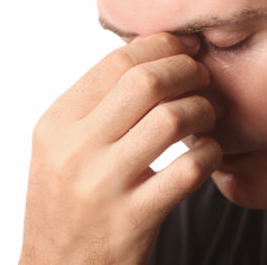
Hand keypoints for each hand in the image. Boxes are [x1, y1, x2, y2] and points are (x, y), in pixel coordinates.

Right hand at [20, 33, 221, 264]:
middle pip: (145, 82)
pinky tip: (208, 153)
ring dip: (203, 110)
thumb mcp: (60, 150)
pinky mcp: (134, 220)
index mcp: (56, 125)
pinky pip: (188, 170)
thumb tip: (145, 57)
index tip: (182, 48)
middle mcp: (75, 150)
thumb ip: (93, 108)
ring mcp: (104, 186)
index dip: (159, 46)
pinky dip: (209, 153)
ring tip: (208, 116)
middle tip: (203, 78)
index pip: (115, 64)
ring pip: (171, 119)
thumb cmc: (66, 205)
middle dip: (187, 70)